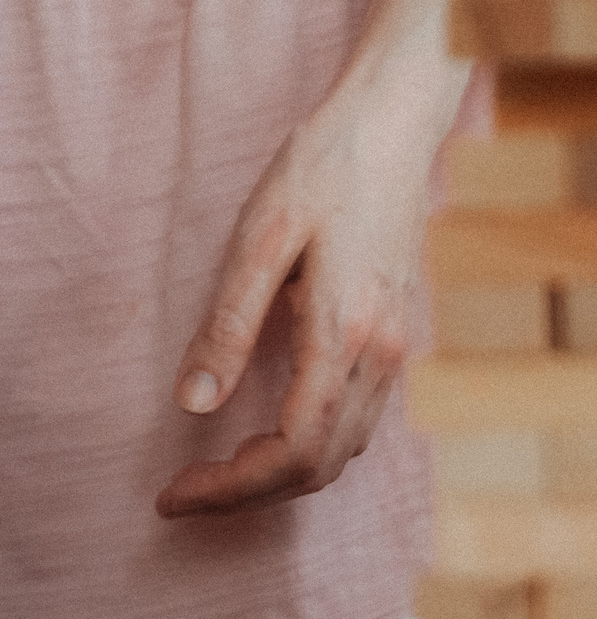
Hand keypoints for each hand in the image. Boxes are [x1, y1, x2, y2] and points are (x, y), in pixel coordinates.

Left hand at [160, 84, 449, 516]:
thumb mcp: (260, 238)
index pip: (295, 448)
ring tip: (220, 467)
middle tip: (187, 489)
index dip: (233, 486)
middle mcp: (383, 352)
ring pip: (346, 450)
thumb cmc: (325, 169)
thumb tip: (194, 402)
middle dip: (250, 492)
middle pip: (323, 465)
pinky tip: (271, 429)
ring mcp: (398, 346)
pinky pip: (360, 421)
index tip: (176, 491)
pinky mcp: (398, 335)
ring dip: (283, 474)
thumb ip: (229, 325)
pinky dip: (314, 446)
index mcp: (347, 332)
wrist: (395, 126)